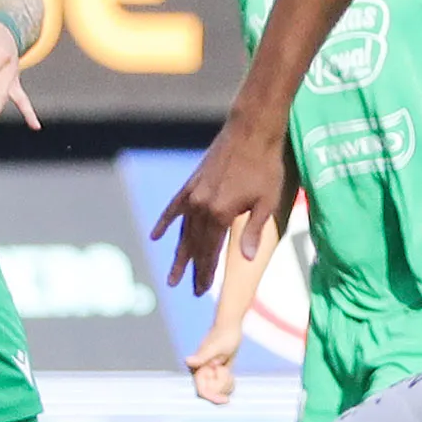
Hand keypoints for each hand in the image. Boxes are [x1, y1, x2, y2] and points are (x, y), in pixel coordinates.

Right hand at [154, 117, 289, 297]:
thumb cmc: (266, 166)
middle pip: (195, 246)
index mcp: (220, 214)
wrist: (250, 130)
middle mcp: (201, 206)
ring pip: (183, 231)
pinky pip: (174, 208)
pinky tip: (155, 235)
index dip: (206, 273)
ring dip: (179, 254)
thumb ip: (254, 231)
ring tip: (173, 274)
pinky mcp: (191, 183)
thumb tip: (247, 259)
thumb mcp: (267, 201)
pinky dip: (165, 222)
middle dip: (193, 270)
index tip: (202, 291)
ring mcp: (193, 194)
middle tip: (190, 290)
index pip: (210, 252)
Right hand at [185, 328, 240, 406]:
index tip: (226, 400)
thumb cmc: (223, 335)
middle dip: (223, 386)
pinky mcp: (217, 371)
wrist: (230, 326)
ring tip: (228, 370)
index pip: (203, 391)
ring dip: (227, 384)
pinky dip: (229, 383)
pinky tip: (230, 372)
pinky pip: (223, 385)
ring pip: (218, 390)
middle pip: (212, 392)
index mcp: (198, 367)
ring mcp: (210, 372)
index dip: (213, 397)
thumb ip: (202, 356)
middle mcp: (202, 371)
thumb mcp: (215, 347)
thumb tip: (187, 361)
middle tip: (228, 372)